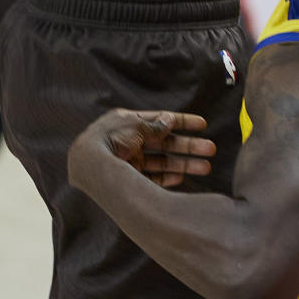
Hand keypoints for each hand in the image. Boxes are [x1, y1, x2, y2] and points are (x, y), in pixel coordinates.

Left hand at [68, 109, 216, 189]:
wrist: (86, 163)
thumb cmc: (108, 139)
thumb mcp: (133, 126)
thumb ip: (154, 126)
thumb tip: (170, 120)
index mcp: (131, 123)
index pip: (162, 121)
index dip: (183, 122)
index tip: (202, 124)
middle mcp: (131, 141)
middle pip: (166, 144)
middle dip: (189, 146)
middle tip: (211, 150)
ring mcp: (130, 161)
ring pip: (163, 162)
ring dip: (184, 164)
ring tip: (206, 167)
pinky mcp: (128, 179)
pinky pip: (152, 179)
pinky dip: (167, 179)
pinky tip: (181, 178)